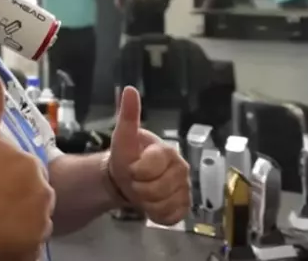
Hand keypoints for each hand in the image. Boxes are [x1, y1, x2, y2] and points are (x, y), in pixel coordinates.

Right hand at [0, 73, 53, 260]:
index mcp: (30, 162)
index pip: (28, 176)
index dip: (9, 182)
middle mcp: (42, 187)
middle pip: (34, 197)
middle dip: (16, 200)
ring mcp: (40, 216)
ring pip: (35, 219)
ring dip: (20, 221)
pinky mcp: (34, 242)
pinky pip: (33, 243)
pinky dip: (20, 242)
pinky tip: (0, 236)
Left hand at [108, 87, 189, 224]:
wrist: (126, 179)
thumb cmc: (127, 156)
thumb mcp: (122, 136)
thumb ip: (127, 115)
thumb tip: (129, 89)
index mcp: (168, 151)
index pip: (151, 167)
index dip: (136, 170)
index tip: (132, 167)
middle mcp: (182, 169)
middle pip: (157, 188)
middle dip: (139, 188)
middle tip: (135, 181)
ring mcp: (185, 189)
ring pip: (164, 203)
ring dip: (146, 202)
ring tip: (142, 192)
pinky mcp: (184, 207)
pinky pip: (171, 217)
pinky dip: (157, 215)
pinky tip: (151, 205)